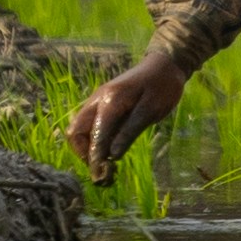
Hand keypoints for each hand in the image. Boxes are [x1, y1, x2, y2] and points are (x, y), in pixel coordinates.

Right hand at [64, 51, 193, 181]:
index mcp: (110, 101)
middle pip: (75, 132)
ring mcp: (97, 102)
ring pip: (79, 130)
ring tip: (107, 163)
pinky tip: (110, 150)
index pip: (95, 134)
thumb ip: (130, 131)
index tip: (102, 176)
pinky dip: (94, 140)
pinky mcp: (102, 105)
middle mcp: (98, 101)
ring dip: (88, 148)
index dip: (96, 157)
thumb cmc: (162, 86)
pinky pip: (90, 126)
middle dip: (84, 153)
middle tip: (103, 168)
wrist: (164, 64)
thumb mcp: (151, 110)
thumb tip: (112, 155)